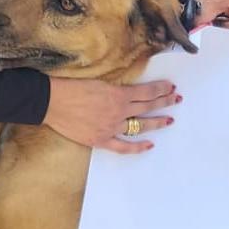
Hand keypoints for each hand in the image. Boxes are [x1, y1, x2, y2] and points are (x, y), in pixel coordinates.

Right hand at [43, 78, 177, 153]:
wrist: (52, 102)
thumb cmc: (71, 87)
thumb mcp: (98, 82)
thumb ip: (116, 88)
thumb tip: (129, 92)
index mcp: (118, 94)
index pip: (146, 91)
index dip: (160, 89)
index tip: (170, 87)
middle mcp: (118, 111)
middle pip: (147, 107)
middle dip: (164, 102)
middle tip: (176, 99)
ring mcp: (111, 127)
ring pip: (140, 125)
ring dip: (157, 122)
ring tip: (169, 119)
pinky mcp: (101, 139)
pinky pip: (124, 146)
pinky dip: (137, 147)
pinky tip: (150, 144)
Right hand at [194, 0, 228, 32]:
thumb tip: (220, 32)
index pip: (199, 18)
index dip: (201, 31)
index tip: (207, 39)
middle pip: (198, 12)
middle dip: (207, 23)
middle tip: (223, 28)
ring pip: (201, 6)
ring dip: (211, 15)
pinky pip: (208, 0)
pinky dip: (215, 8)